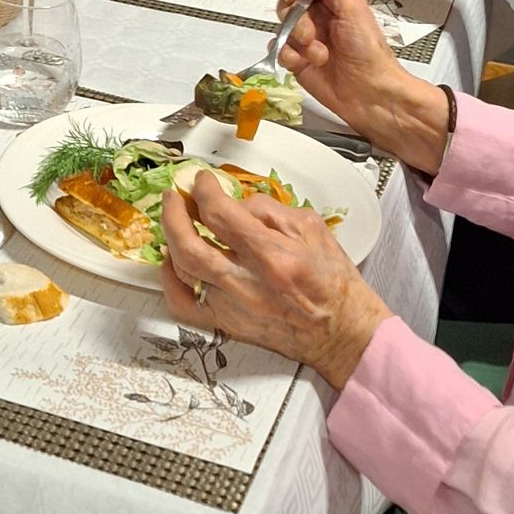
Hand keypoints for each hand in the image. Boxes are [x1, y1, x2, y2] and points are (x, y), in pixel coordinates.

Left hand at [160, 171, 389, 389]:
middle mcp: (247, 283)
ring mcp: (232, 307)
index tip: (202, 181)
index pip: (220, 214)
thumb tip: (235, 202)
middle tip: (175, 196)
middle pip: (189, 243)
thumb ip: (269, 210)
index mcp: (272, 254)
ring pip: (182, 270)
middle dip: (174, 212)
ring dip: (170, 239)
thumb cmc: (333, 282)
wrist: (342, 332)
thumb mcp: (312, 229)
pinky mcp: (227, 325)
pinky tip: (174, 262)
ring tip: (174, 221)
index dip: (204, 190)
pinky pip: (183, 306)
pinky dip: (171, 281)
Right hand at [276, 0, 448, 167]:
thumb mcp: (353, 9)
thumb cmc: (368, 51)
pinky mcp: (296, 61)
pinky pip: (278, 51)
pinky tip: (305, 64)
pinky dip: (288, 56)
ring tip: (319, 55)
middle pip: (285, 4)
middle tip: (312, 34)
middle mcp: (316, 17)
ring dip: (297, 41)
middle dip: (295, 19)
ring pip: (281, 28)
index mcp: (330, 0)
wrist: (370, 93)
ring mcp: (305, 40)